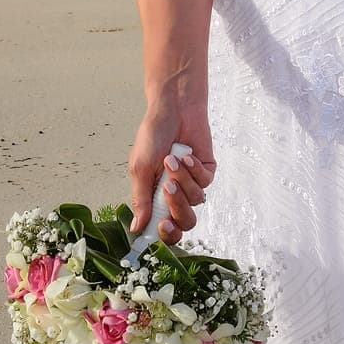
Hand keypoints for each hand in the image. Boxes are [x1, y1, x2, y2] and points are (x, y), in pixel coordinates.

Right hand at [127, 102, 216, 243]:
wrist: (172, 110)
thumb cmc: (152, 136)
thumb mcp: (140, 169)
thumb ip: (141, 199)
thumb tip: (136, 228)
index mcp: (156, 199)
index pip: (164, 228)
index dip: (165, 233)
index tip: (161, 225)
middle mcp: (176, 195)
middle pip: (185, 222)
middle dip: (177, 207)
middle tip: (167, 188)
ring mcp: (193, 184)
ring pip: (195, 200)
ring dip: (182, 179)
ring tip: (170, 159)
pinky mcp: (207, 172)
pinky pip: (204, 181)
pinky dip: (193, 168)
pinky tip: (184, 155)